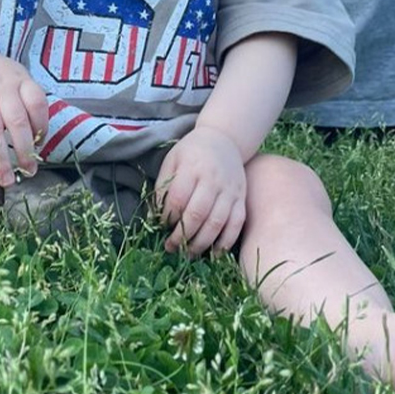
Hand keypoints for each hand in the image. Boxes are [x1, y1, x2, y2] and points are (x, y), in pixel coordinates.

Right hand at [0, 50, 46, 186]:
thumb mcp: (16, 77)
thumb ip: (27, 102)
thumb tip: (39, 139)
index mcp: (21, 80)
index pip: (38, 103)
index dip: (43, 126)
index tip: (41, 146)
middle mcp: (3, 88)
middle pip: (18, 121)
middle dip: (25, 150)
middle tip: (29, 172)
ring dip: (0, 159)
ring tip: (6, 181)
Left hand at [154, 128, 246, 257]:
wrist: (224, 139)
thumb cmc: (191, 152)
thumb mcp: (172, 160)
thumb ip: (162, 187)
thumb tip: (153, 216)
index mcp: (192, 168)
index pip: (178, 198)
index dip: (167, 217)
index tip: (161, 225)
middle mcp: (213, 180)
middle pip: (197, 214)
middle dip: (181, 236)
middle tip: (170, 247)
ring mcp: (230, 190)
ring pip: (217, 223)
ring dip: (201, 243)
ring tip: (188, 254)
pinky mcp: (241, 199)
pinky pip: (236, 225)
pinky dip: (225, 242)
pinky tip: (213, 253)